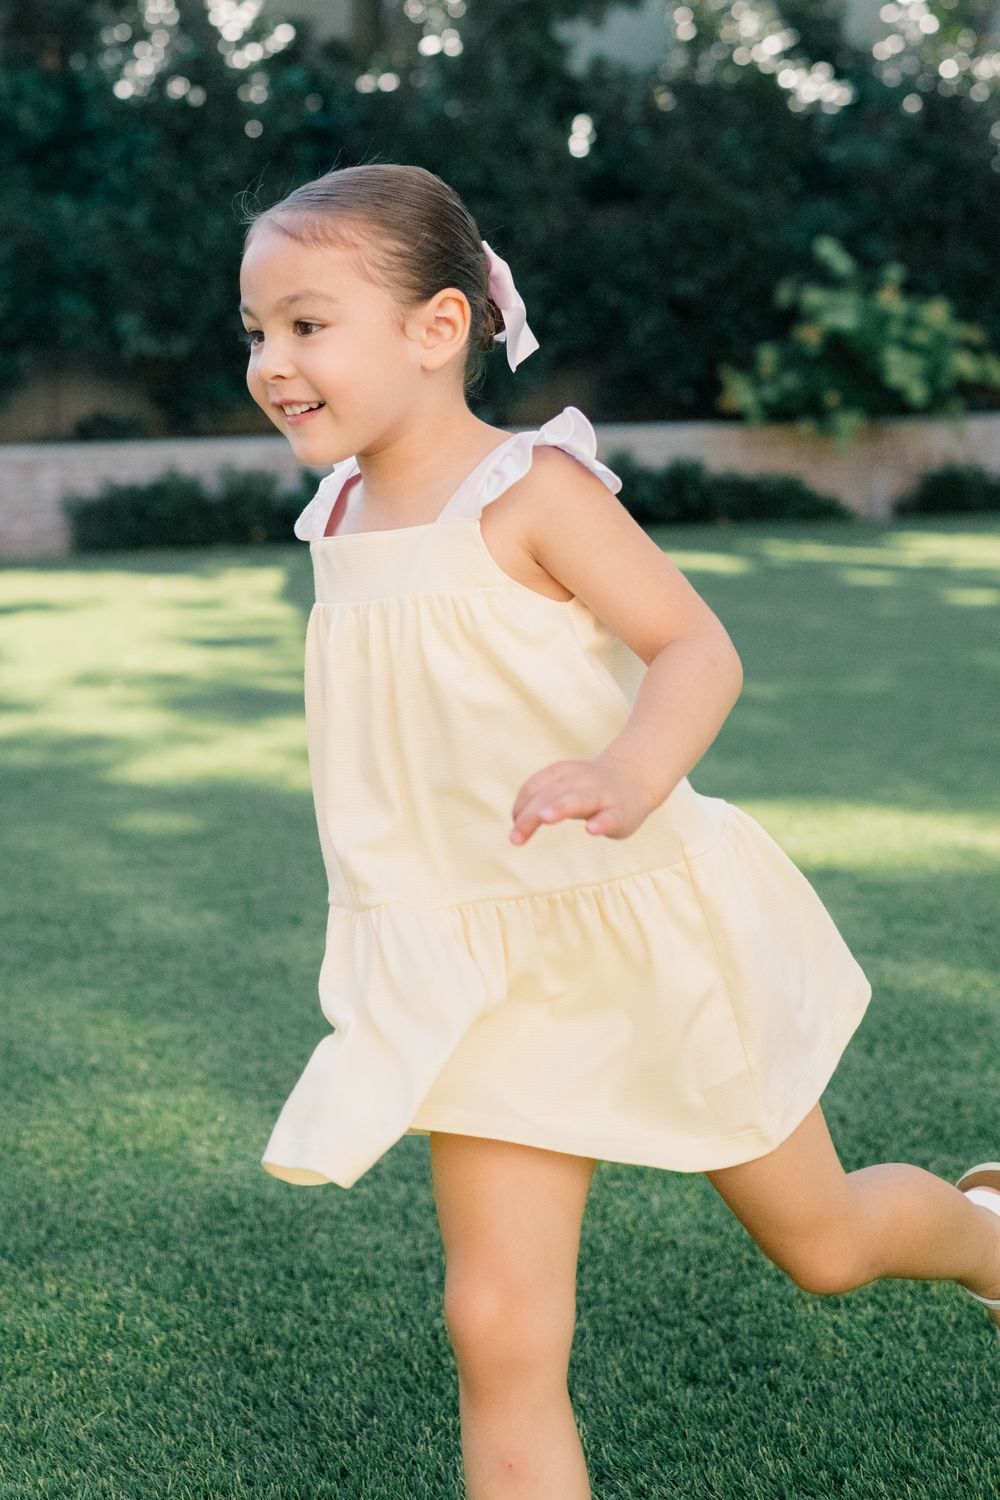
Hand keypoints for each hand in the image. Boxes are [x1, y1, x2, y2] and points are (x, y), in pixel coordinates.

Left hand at [509, 751, 664, 844]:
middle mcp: (580, 781)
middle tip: (515, 837)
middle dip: (531, 815)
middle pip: (550, 795)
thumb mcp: (563, 787)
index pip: (533, 788)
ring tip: (546, 817)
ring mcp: (601, 795)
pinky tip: (591, 830)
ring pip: (579, 800)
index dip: (520, 808)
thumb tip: (516, 825)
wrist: (635, 778)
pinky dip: (601, 823)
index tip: (515, 829)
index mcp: (562, 773)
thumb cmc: (589, 790)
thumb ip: (542, 800)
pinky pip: (611, 817)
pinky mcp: (620, 812)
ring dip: (561, 807)